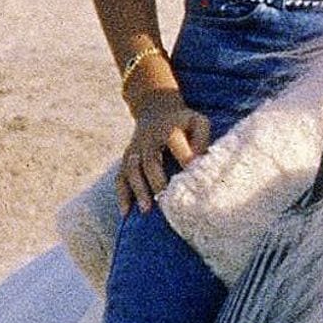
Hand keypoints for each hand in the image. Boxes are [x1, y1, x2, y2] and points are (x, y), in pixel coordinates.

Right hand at [115, 89, 210, 213]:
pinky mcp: (126, 160)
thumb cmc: (183, 122)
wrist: (155, 110)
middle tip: (166, 199)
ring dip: (138, 190)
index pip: (172, 140)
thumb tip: (197, 162)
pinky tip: (126, 212)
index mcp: (168, 129)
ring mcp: (134, 151)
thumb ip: (201, 138)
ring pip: (131, 171)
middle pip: (149, 161)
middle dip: (156, 181)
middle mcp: (147, 141)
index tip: (190, 169)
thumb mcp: (198, 122)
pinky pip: (120, 177)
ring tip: (146, 209)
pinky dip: (122, 194)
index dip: (181, 153)